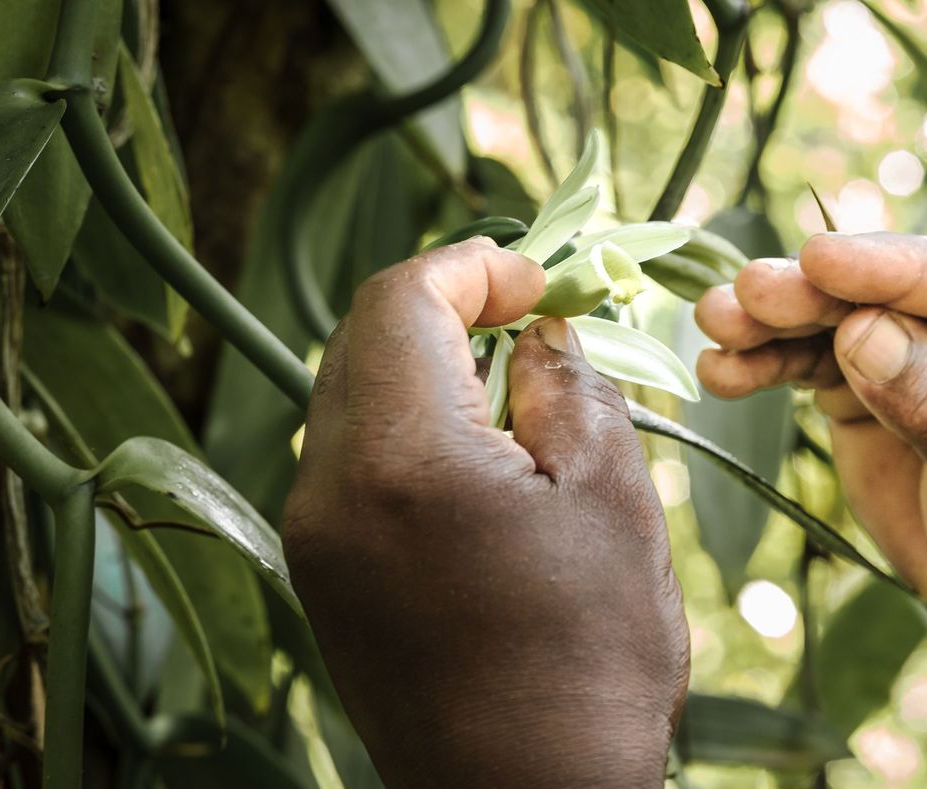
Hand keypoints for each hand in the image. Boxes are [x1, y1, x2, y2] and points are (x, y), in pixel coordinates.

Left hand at [283, 239, 688, 787]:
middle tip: (531, 319)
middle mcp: (328, 490)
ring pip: (354, 395)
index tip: (540, 280)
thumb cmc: (589, 660)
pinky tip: (479, 454)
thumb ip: (569, 385)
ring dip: (429, 365)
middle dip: (449, 307)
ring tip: (514, 388)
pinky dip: (410, 425)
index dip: (473, 266)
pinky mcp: (325, 575)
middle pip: (363, 339)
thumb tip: (540, 334)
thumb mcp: (611, 496)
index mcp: (399, 459)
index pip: (401, 299)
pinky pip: (353, 458)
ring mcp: (316, 538)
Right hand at [695, 232, 926, 633]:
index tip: (815, 260)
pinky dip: (764, 361)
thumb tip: (862, 332)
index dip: (884, 267)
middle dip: (810, 290)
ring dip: (771, 321)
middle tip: (745, 297)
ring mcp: (919, 339)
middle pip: (882, 285)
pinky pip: (809, 357)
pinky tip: (723, 370)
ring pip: (833, 314)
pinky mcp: (869, 374)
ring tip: (716, 327)